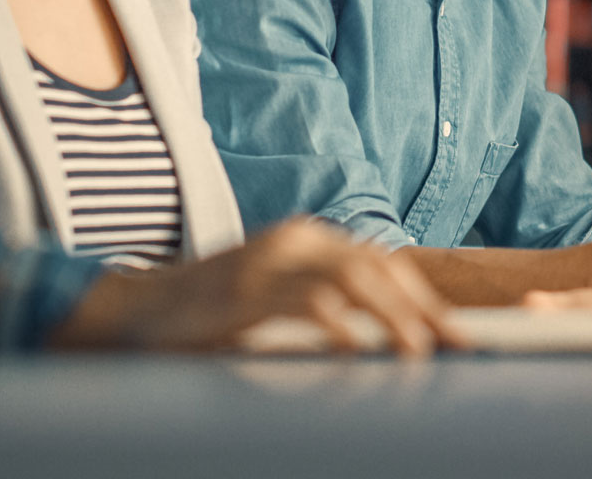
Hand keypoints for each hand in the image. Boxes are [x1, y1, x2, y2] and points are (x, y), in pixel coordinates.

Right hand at [48, 218, 461, 355]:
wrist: (134, 311)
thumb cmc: (212, 317)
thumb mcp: (276, 304)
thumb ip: (324, 309)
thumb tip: (382, 341)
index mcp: (308, 240)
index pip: (383, 264)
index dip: (425, 300)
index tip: (458, 337)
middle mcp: (295, 240)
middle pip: (378, 265)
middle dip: (423, 308)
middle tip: (454, 347)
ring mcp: (268, 260)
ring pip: (353, 274)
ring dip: (392, 313)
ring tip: (416, 350)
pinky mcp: (244, 289)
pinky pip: (304, 300)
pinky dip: (338, 323)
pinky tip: (355, 350)